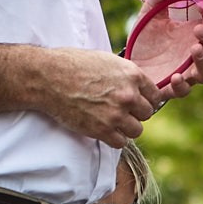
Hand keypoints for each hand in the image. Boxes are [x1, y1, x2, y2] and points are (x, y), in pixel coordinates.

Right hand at [37, 48, 166, 147]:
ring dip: (125, 128)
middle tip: (119, 110)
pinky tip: (103, 129)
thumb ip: (126, 75)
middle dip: (135, 113)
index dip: (145, 99)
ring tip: (110, 120)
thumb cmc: (73, 64)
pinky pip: (120, 143)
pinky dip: (113, 139)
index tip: (136, 101)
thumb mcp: (106, 60)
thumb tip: (138, 87)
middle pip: (147, 114)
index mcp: (132, 75)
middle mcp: (128, 95)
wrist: (47, 77)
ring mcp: (116, 114)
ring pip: (136, 130)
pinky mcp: (102, 130)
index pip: (155, 95)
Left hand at [135, 24, 202, 97]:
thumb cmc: (146, 40)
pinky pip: (184, 91)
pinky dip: (182, 86)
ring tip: (194, 49)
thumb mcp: (150, 15)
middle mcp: (197, 55)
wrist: (128, 65)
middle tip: (200, 29)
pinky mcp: (172, 88)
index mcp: (197, 35)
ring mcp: (187, 73)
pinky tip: (176, 77)